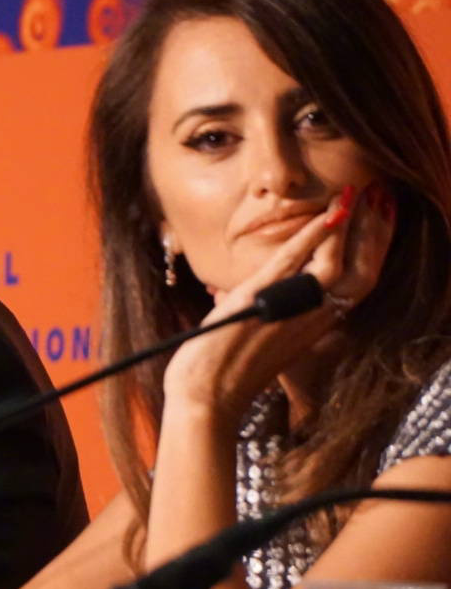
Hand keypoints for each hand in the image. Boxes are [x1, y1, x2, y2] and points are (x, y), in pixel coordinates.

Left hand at [163, 183, 393, 419]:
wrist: (208, 392)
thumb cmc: (227, 366)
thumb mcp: (257, 335)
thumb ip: (260, 312)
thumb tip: (235, 292)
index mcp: (317, 325)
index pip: (360, 282)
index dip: (374, 250)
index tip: (380, 220)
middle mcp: (314, 318)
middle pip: (363, 270)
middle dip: (376, 231)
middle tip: (381, 196)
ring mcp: (292, 307)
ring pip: (336, 262)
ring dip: (349, 224)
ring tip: (355, 195)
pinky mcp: (264, 298)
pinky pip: (296, 260)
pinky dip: (313, 235)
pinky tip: (326, 214)